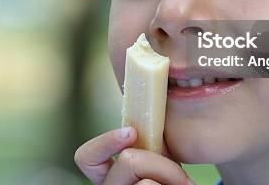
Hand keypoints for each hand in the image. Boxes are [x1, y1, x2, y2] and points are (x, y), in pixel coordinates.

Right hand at [74, 127, 193, 184]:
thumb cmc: (170, 178)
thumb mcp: (157, 156)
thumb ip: (146, 140)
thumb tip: (152, 92)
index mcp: (108, 175)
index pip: (86, 158)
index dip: (106, 142)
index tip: (131, 131)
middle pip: (128, 162)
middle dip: (160, 163)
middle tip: (182, 176)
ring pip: (146, 184)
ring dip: (172, 178)